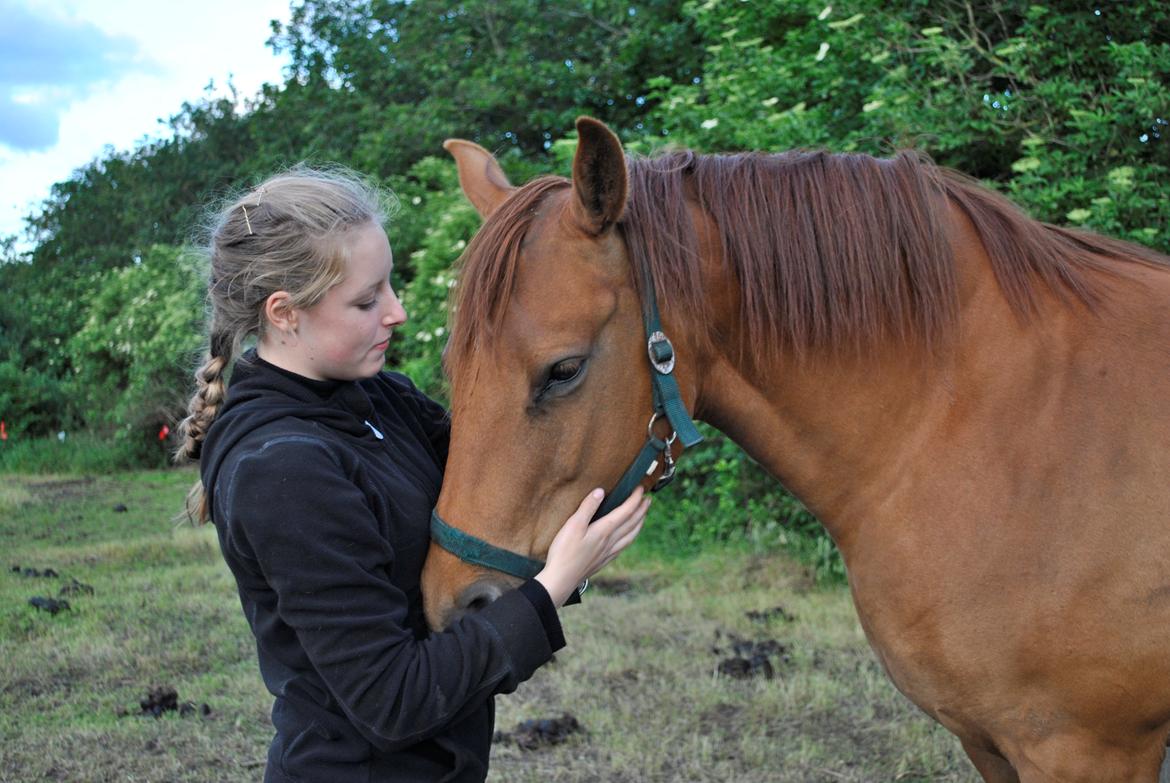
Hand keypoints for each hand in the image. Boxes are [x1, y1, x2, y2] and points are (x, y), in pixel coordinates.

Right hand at [535, 486, 648, 606]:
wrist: (562, 578)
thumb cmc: (564, 551)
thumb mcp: (573, 525)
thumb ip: (587, 507)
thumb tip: (601, 491)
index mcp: (604, 530)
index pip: (626, 511)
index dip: (635, 498)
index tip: (640, 488)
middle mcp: (610, 541)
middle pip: (632, 523)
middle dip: (641, 510)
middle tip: (648, 499)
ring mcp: (608, 552)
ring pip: (630, 536)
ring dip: (639, 524)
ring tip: (643, 516)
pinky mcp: (603, 560)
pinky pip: (623, 546)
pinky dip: (630, 538)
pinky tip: (628, 538)